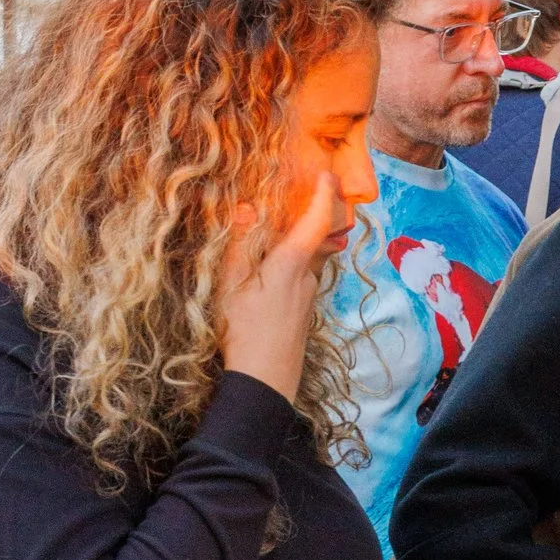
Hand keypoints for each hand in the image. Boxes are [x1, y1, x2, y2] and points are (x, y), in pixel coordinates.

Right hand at [217, 172, 336, 405]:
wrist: (266, 384)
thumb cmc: (245, 334)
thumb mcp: (233, 286)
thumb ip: (241, 245)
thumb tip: (248, 209)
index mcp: (291, 265)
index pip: (316, 222)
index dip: (324, 196)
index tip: (327, 175)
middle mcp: (308, 278)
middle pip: (313, 239)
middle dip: (308, 218)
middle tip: (299, 198)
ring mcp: (308, 297)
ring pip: (306, 259)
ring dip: (294, 243)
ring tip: (270, 236)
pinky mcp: (304, 312)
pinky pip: (301, 276)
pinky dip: (290, 263)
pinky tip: (268, 272)